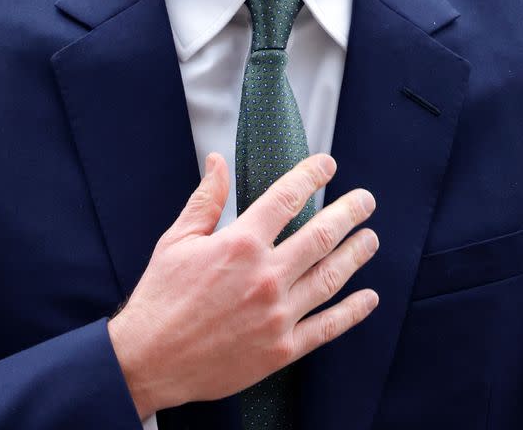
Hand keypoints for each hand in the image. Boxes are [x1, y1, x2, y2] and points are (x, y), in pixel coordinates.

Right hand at [107, 153, 377, 418]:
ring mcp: (277, 314)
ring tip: (371, 239)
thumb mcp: (176, 240)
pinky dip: (352, 311)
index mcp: (239, 244)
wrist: (150, 360)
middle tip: (366, 200)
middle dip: (349, 212)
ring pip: (330, 277)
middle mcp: (265, 275)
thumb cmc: (161, 297)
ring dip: (356, 254)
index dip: (310, 176)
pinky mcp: (282, 349)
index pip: (286, 198)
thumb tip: (218, 161)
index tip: (327, 165)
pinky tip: (368, 297)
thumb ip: (205, 199)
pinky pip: (327, 326)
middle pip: (320, 235)